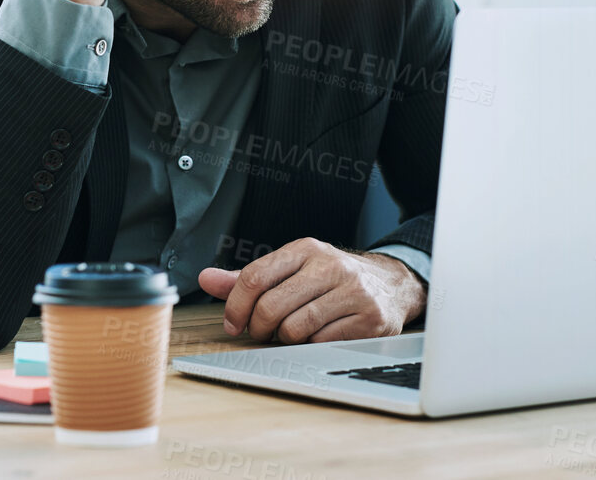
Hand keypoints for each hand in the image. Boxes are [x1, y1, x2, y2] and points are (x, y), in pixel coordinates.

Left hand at [198, 239, 426, 343]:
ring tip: (297, 331)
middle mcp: (331, 266)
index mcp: (306, 249)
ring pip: (295, 330)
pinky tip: (322, 335)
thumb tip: (206, 279)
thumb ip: (248, 278)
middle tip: (264, 331)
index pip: (255, 277)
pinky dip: (314, 346)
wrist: (390, 285)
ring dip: (288, 339)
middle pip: (271, 308)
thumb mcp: (292, 270)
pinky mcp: (370, 320)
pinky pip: (322, 344)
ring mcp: (353, 293)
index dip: (236, 307)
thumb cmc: (331, 280)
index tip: (233, 324)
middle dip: (260, 328)